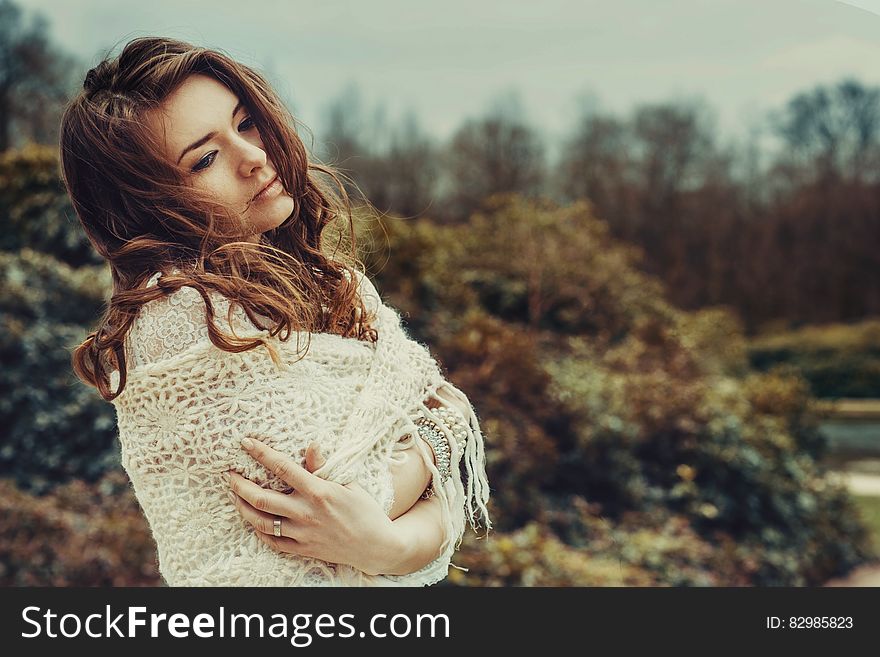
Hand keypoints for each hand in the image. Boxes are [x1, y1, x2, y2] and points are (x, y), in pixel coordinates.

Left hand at [228, 437, 401, 575]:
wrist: (376, 547)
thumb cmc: (365, 511)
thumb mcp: (349, 483)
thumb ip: (324, 466)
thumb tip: (311, 445)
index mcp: (319, 492)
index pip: (283, 468)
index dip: (262, 454)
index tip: (247, 443)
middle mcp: (306, 513)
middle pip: (262, 498)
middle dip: (240, 485)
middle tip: (229, 475)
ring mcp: (303, 534)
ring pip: (262, 522)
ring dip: (243, 508)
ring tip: (234, 496)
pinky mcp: (303, 549)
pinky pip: (273, 541)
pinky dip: (259, 530)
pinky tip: (253, 520)